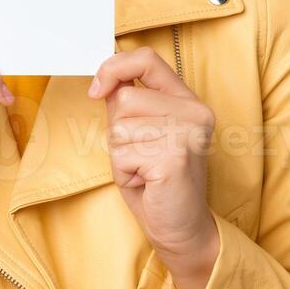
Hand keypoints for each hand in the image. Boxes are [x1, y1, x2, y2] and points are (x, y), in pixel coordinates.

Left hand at [88, 47, 219, 288]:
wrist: (181, 228)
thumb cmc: (156, 182)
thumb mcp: (140, 134)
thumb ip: (127, 104)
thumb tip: (102, 79)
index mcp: (187, 100)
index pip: (146, 60)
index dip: (114, 68)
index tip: (96, 90)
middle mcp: (194, 112)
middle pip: (123, 100)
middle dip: (118, 132)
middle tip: (140, 156)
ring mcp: (187, 133)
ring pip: (119, 129)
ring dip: (121, 155)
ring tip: (144, 170)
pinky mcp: (175, 157)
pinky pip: (122, 154)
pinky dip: (125, 172)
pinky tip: (147, 182)